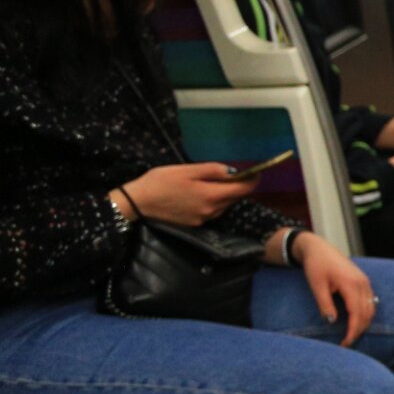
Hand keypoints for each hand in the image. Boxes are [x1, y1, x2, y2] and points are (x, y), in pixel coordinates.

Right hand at [120, 162, 259, 225]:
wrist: (137, 202)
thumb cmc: (160, 182)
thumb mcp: (186, 170)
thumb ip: (212, 170)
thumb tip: (233, 171)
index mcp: (211, 196)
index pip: (242, 190)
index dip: (252, 181)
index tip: (255, 173)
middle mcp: (212, 211)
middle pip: (234, 198)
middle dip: (238, 187)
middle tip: (235, 175)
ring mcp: (204, 219)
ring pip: (224, 206)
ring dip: (225, 195)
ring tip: (216, 183)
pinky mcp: (195, 224)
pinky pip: (212, 212)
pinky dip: (214, 203)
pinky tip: (202, 194)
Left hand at [293, 233, 376, 344]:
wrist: (319, 248)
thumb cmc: (316, 265)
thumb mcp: (317, 286)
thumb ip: (325, 304)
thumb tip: (332, 322)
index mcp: (351, 284)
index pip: (357, 314)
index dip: (352, 330)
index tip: (345, 342)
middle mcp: (363, 284)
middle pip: (367, 314)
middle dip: (358, 330)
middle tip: (346, 342)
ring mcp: (365, 282)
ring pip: (371, 309)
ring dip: (364, 324)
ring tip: (351, 334)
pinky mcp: (364, 282)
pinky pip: (370, 302)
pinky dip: (365, 314)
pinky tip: (357, 321)